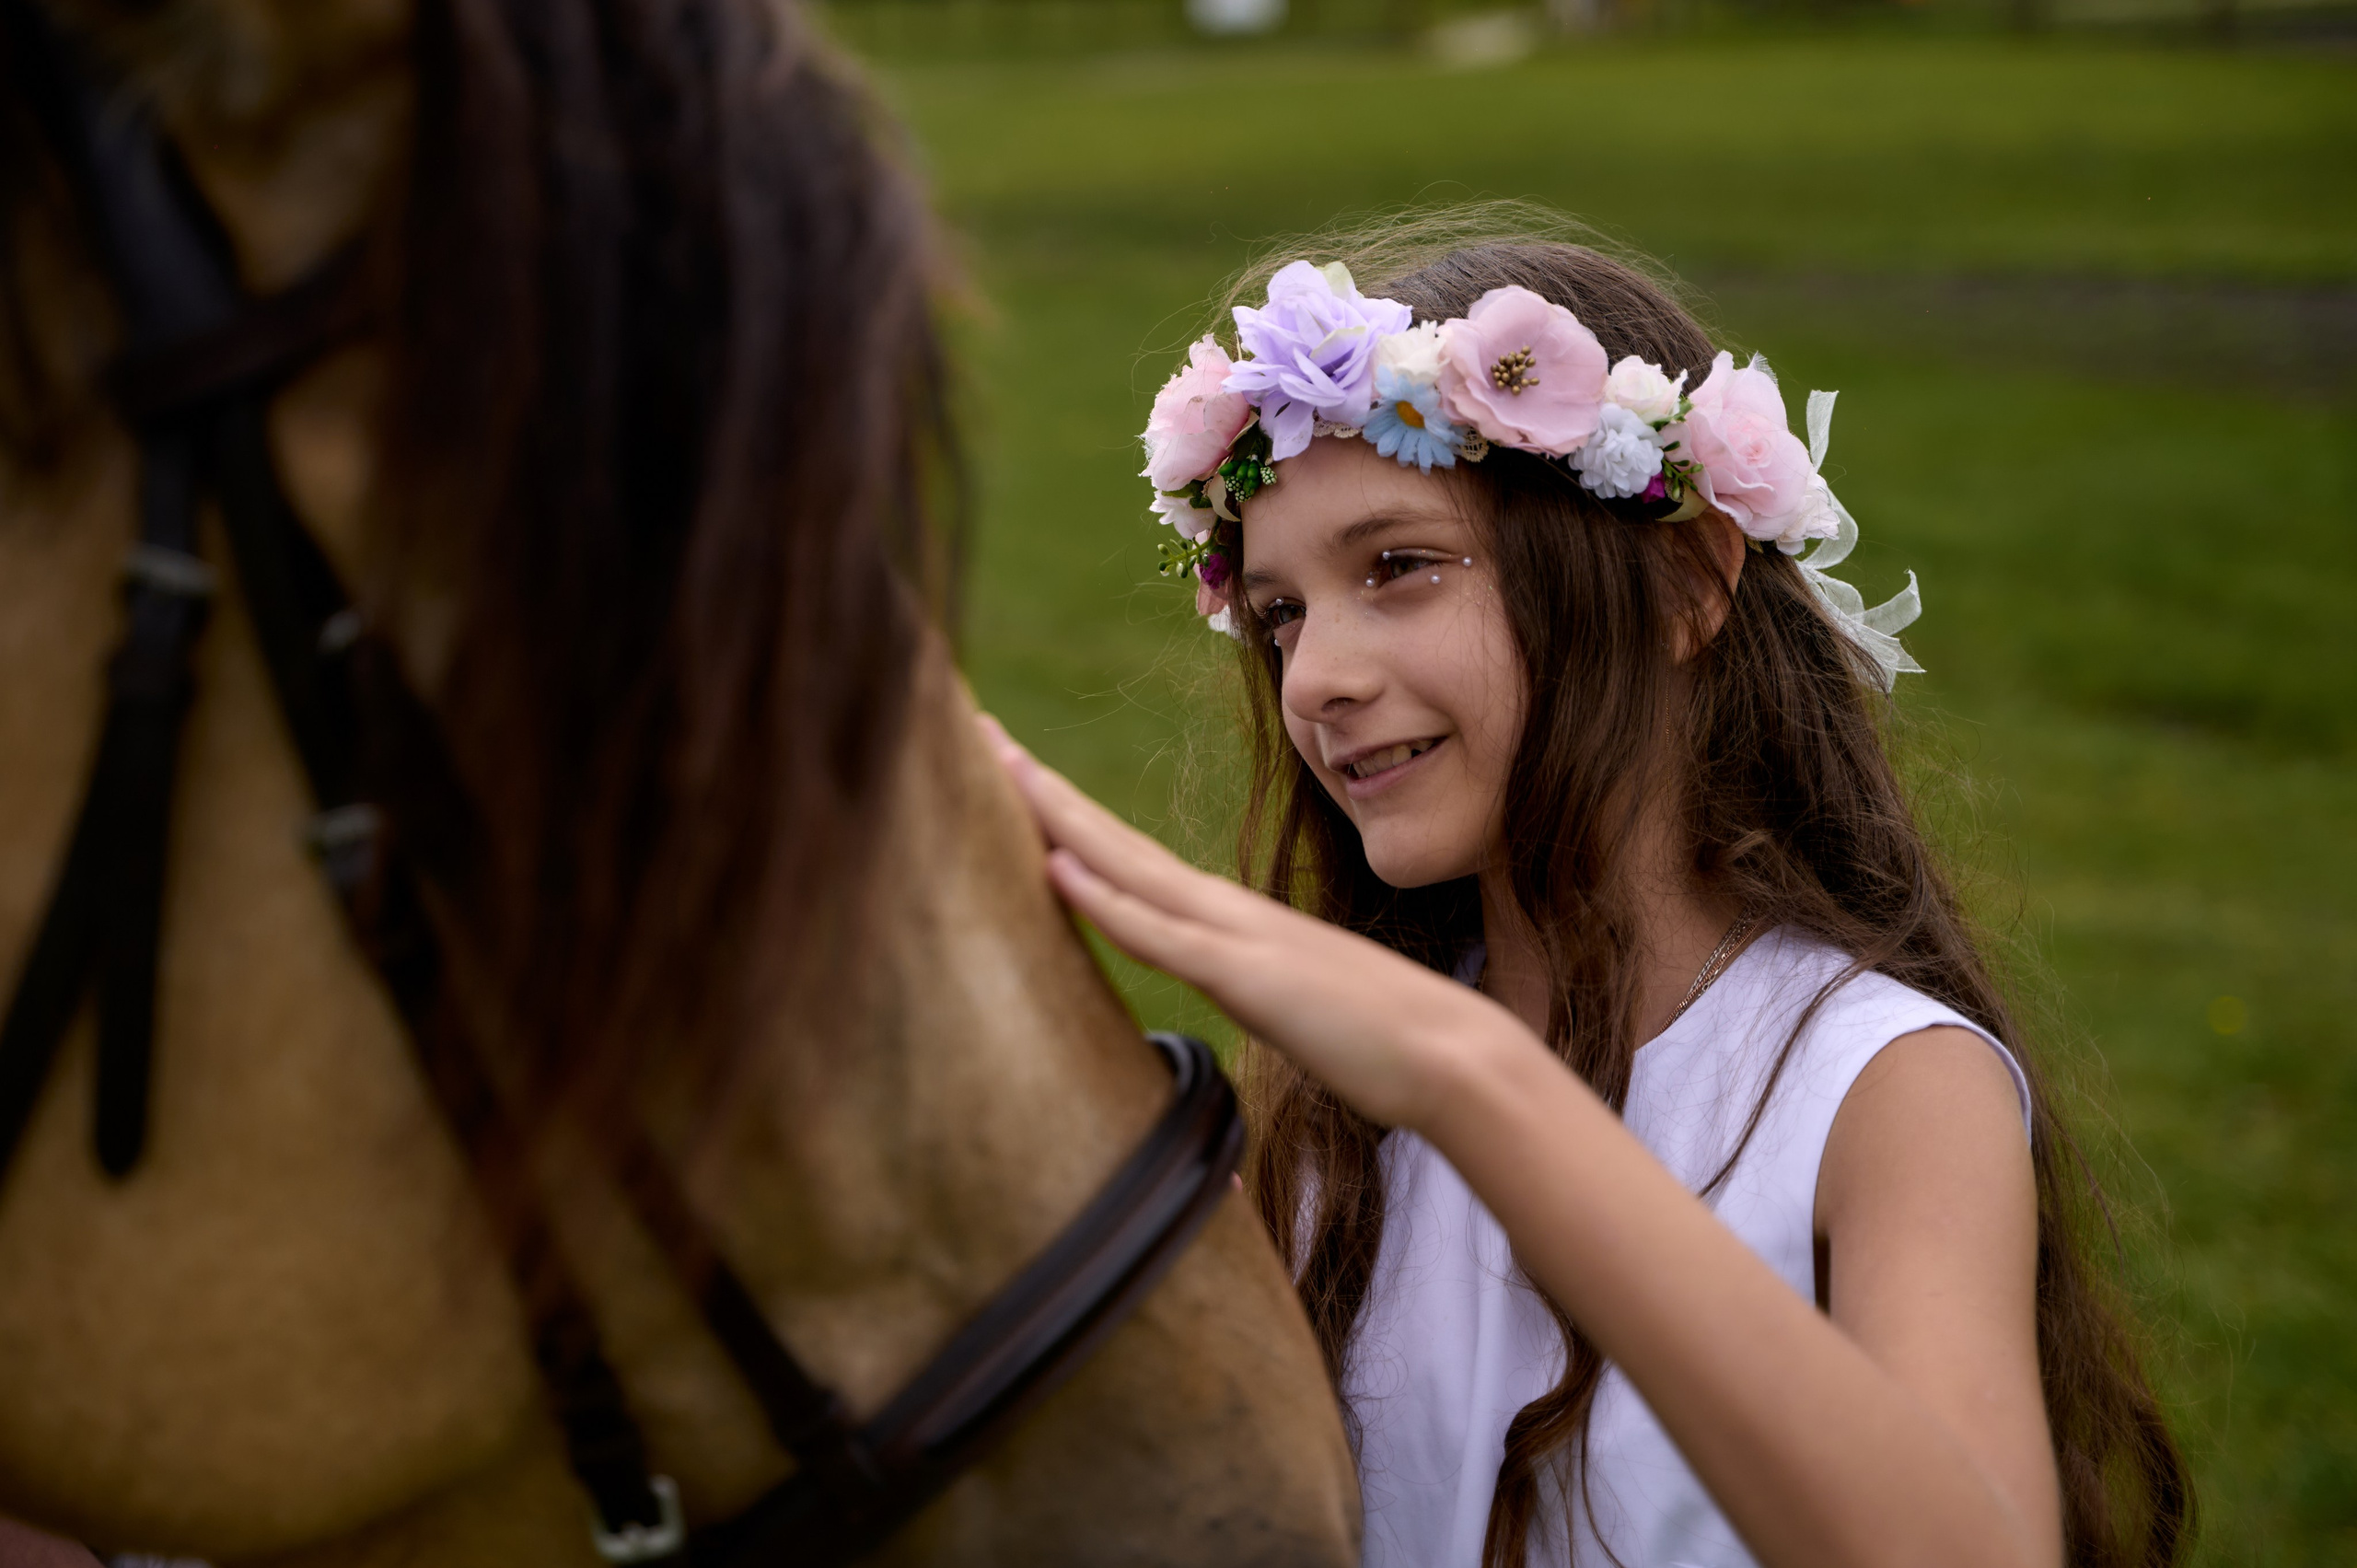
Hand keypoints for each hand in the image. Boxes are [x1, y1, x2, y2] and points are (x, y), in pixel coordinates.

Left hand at [979, 714, 1530, 1129]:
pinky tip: (1056, 870)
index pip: (1125, 858)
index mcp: (1225, 921)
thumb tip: (1218, 984)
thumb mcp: (1285, 1007)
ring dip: (1058, 818)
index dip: (1065, 815)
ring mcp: (1234, 938)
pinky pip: (1162, 935)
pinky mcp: (1247, 979)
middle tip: (979, 734)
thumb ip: (1245, 985)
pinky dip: (1106, 900)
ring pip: (1125, 867)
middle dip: (1041, 789)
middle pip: (1110, 840)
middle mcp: (1221, 913)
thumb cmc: (1376, 1038)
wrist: (1453, 1054)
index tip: (1011, 775)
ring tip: (999, 768)